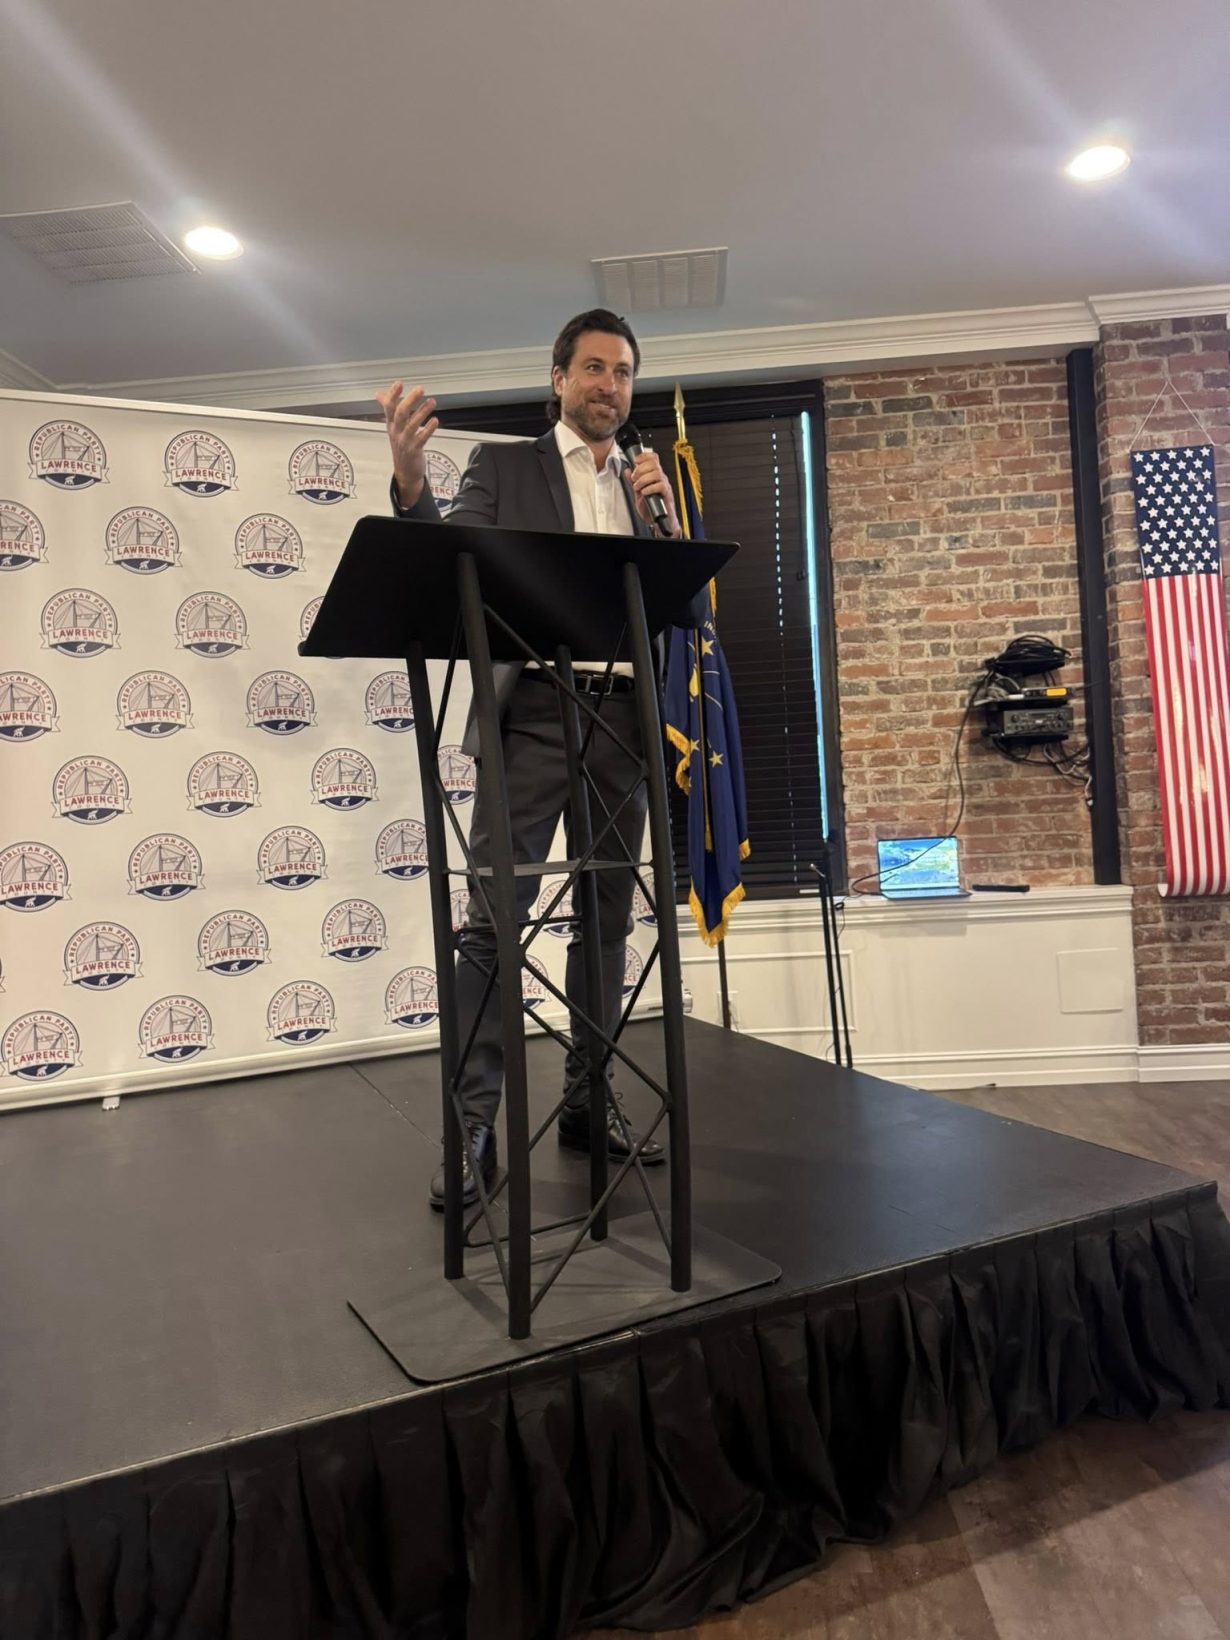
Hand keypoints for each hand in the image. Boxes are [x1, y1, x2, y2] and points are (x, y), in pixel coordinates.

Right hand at [375, 381, 439, 508]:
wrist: (405, 472)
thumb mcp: (393, 427)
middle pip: (401, 413)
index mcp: (391, 424)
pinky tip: (435, 421)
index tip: (399, 384)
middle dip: (410, 400)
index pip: (389, 407)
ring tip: (432, 401)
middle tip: (420, 389)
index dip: (393, 395)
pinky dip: (428, 429)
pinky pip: (421, 438)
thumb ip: (388, 408)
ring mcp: (405, 441)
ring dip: (422, 412)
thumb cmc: (401, 446)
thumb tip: (379, 394)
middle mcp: (397, 431)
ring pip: (412, 425)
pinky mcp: (414, 450)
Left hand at [627, 449, 680, 536]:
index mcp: (654, 475)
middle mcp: (661, 478)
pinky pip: (660, 485)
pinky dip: (650, 488)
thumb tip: (627, 470)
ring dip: (643, 479)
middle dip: (640, 470)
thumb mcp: (638, 491)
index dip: (644, 456)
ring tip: (637, 487)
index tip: (635, 461)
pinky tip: (644, 493)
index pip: (653, 458)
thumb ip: (632, 481)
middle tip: (634, 479)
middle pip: (654, 463)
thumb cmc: (650, 507)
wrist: (657, 520)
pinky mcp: (667, 494)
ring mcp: (665, 485)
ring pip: (656, 473)